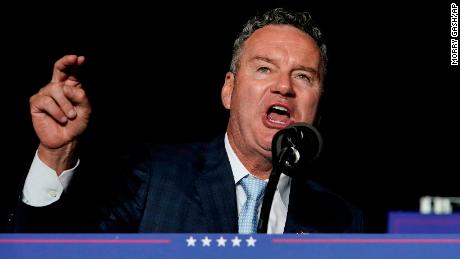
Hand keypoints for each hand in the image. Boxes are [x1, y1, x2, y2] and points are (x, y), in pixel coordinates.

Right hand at [29, 55, 90, 172]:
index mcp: (70, 86)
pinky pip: (47, 101)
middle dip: (66, 62)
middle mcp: (56, 87)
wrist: (66, 139)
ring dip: (66, 105)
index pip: (71, 71)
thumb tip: (67, 88)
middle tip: (74, 59)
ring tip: (70, 116)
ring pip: (56, 90)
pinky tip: (62, 119)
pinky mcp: (36, 103)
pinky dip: (57, 112)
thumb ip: (80, 97)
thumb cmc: (76, 124)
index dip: (74, 63)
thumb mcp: (85, 110)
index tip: (80, 59)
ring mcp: (45, 93)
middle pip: (58, 69)